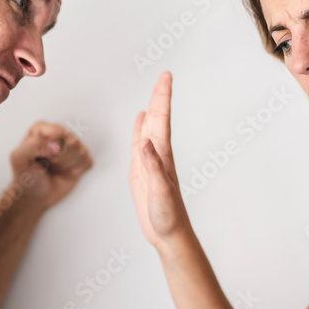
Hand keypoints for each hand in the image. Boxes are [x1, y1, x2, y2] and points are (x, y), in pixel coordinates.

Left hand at [9, 121, 92, 210]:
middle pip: (70, 139)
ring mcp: (73, 146)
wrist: (36, 196)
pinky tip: (65, 173)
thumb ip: (31, 145)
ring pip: (80, 151)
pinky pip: (87, 162)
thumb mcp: (19, 159)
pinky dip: (76, 171)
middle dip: (59, 156)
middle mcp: (59, 134)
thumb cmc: (26, 176)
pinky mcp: (83, 159)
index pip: (53, 129)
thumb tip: (54, 144)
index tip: (45, 155)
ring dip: (65, 165)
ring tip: (55, 168)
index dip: (51, 143)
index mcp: (41, 129)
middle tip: (49, 163)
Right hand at [129, 71, 192, 248]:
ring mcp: (149, 161)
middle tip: (164, 75)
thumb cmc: (168, 216)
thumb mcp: (159, 191)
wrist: (169, 233)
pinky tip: (139, 121)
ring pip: (149, 128)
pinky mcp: (141, 171)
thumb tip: (145, 141)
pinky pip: (138, 143)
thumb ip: (152, 166)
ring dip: (150, 109)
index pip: (161, 119)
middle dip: (159, 97)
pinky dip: (139, 129)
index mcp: (163, 155)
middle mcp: (158, 154)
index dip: (162, 97)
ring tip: (153, 92)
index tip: (166, 76)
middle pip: (157, 119)